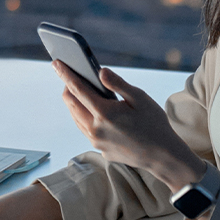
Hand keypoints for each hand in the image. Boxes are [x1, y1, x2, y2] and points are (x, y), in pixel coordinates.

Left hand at [54, 60, 204, 191]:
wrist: (163, 156)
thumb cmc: (154, 124)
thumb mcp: (140, 98)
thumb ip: (117, 84)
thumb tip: (100, 71)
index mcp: (105, 113)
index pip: (77, 89)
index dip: (65, 74)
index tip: (56, 63)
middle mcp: (96, 129)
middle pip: (72, 104)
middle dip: (68, 88)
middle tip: (69, 76)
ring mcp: (97, 142)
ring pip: (76, 118)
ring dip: (74, 103)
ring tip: (77, 91)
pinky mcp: (101, 150)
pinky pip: (85, 130)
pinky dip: (83, 117)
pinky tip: (89, 111)